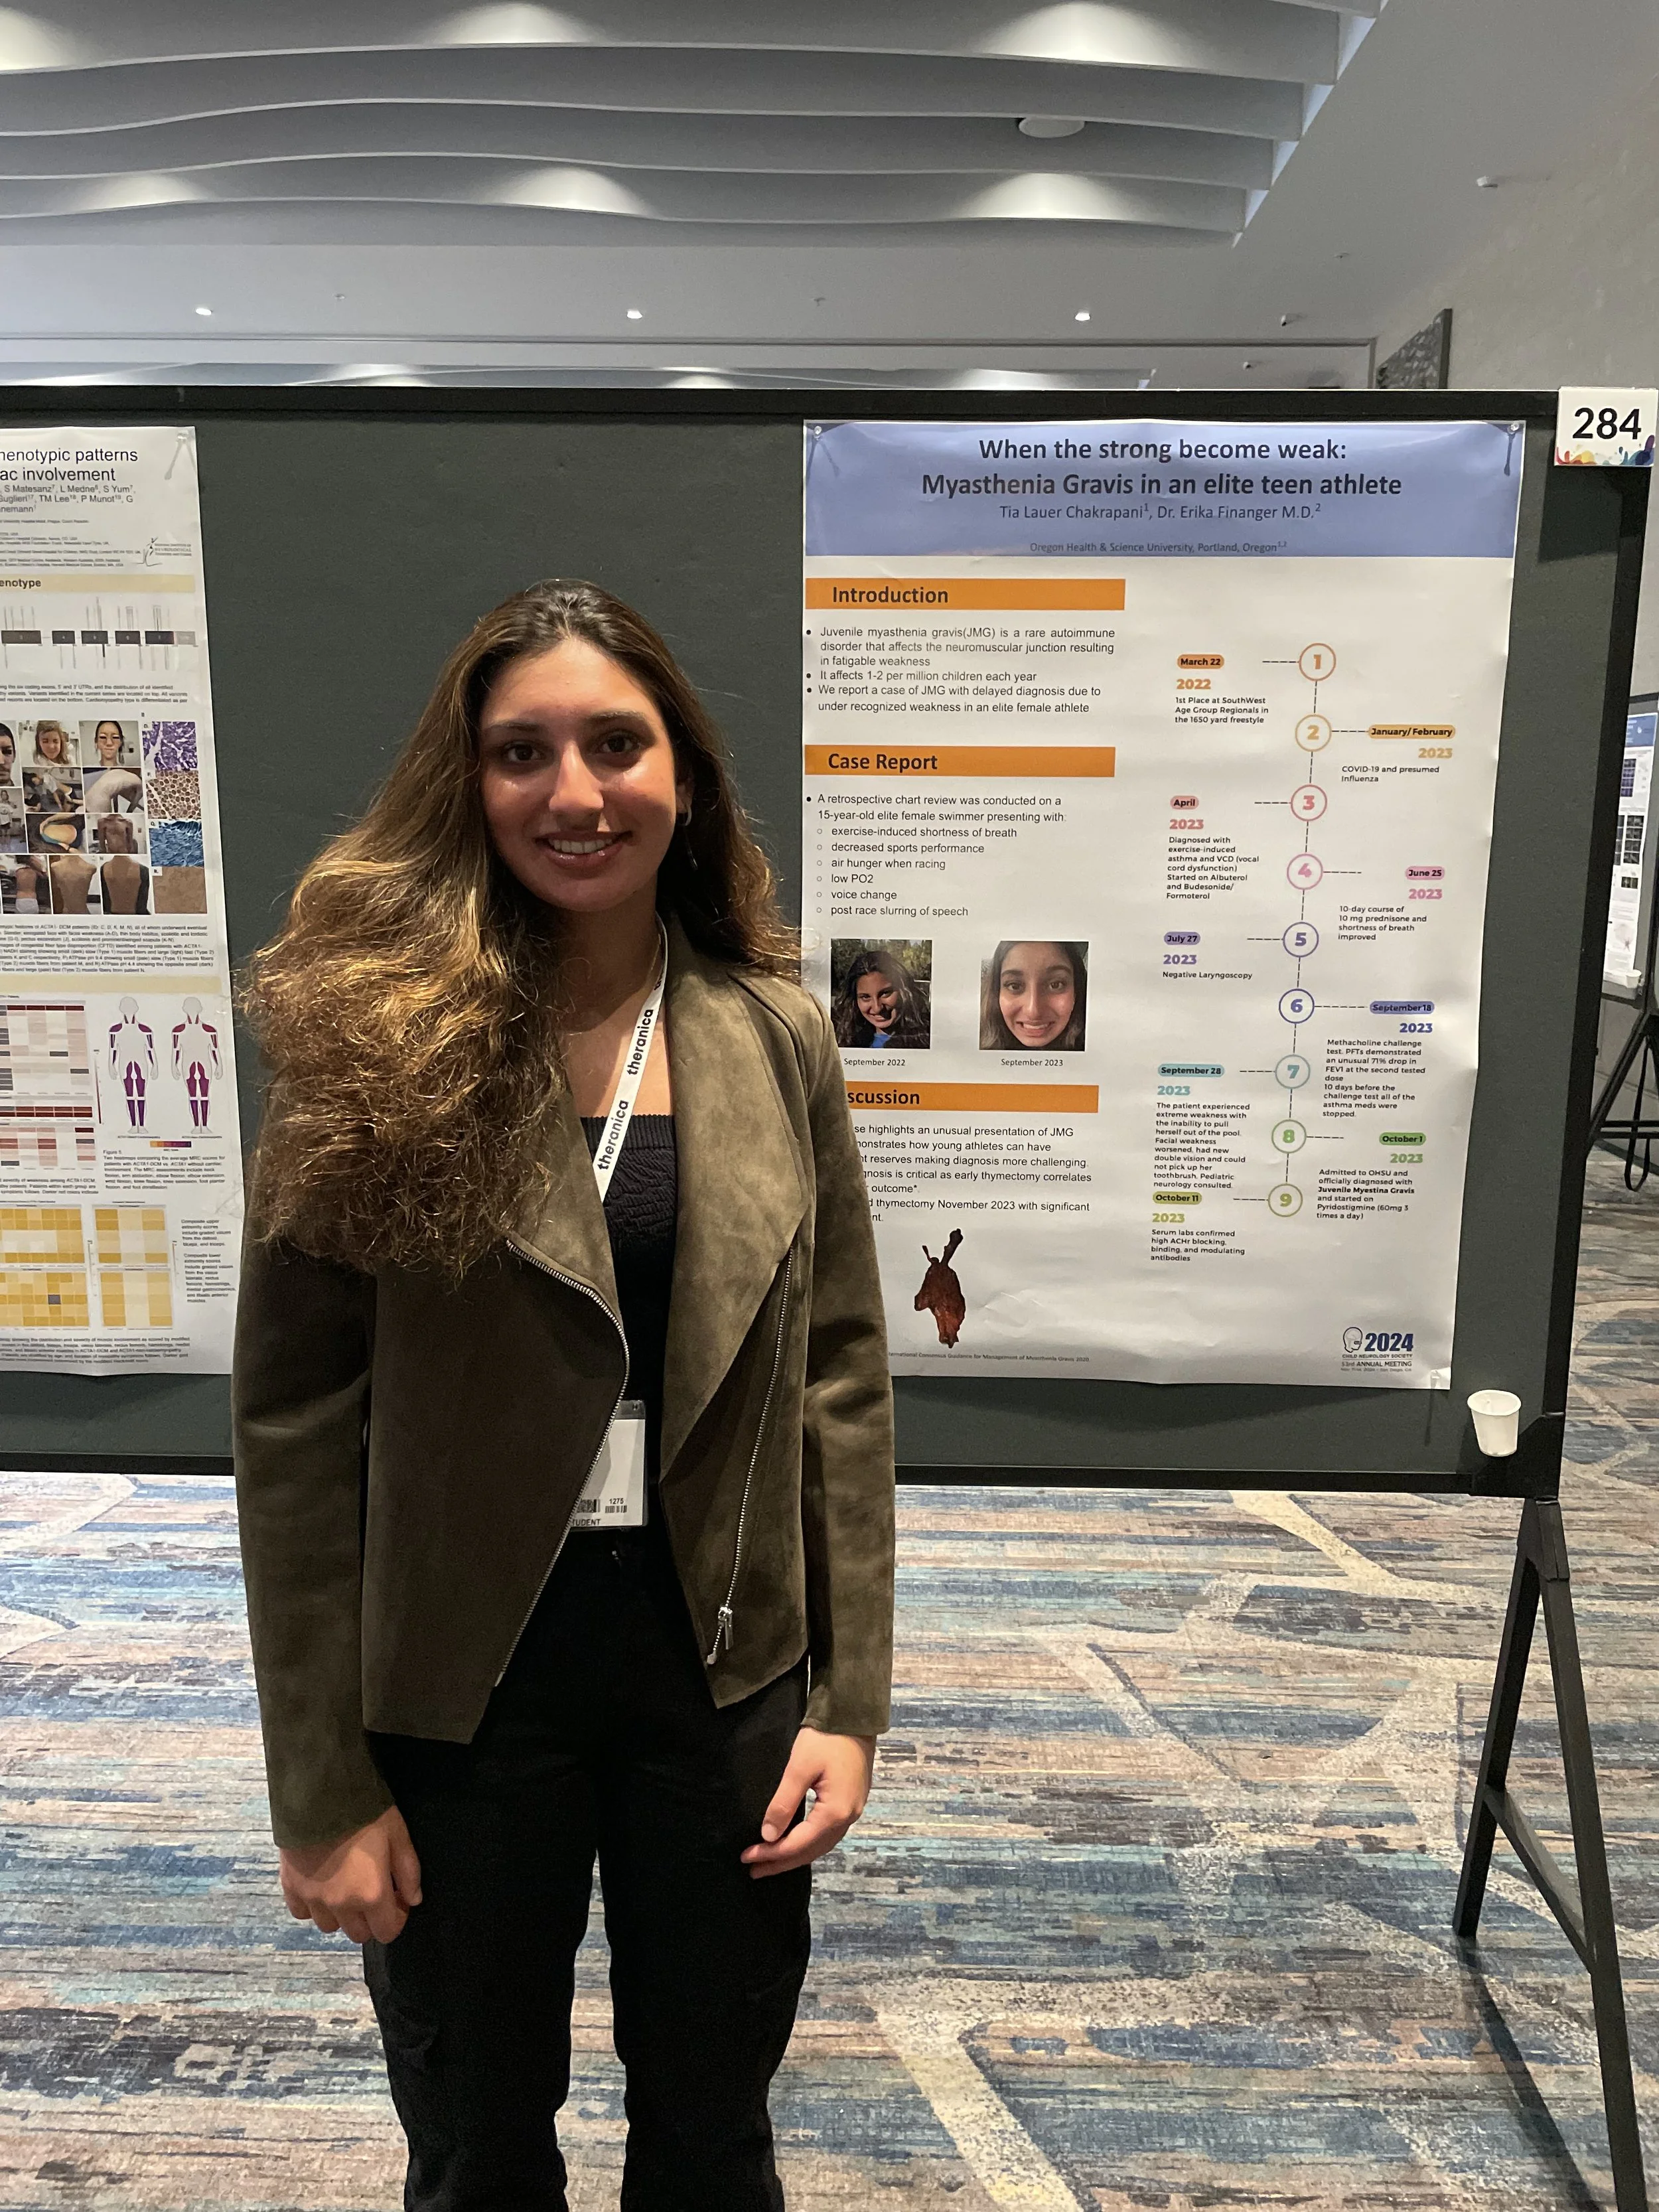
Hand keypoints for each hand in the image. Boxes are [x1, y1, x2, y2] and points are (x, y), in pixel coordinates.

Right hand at [278, 1806, 421, 1943]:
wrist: (320, 1794)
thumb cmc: (365, 1813)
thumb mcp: (398, 1835)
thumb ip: (409, 1872)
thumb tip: (413, 1900)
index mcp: (371, 1895)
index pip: (387, 1932)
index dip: (397, 1918)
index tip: (397, 1899)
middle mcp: (340, 1906)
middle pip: (358, 1934)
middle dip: (370, 1919)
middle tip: (372, 1891)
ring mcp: (312, 1899)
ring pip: (330, 1926)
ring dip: (341, 1914)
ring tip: (345, 1887)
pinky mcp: (290, 1887)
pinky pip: (302, 1913)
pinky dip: (312, 1906)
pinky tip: (320, 1885)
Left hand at [742, 1727, 874, 1879]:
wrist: (854, 1715)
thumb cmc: (825, 1738)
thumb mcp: (799, 1767)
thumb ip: (783, 1803)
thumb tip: (768, 1835)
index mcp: (835, 1812)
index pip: (798, 1843)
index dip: (771, 1853)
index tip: (746, 1857)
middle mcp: (848, 1818)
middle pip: (811, 1850)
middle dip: (781, 1861)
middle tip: (754, 1869)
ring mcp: (853, 1811)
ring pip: (821, 1844)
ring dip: (795, 1855)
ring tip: (770, 1862)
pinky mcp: (852, 1802)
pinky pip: (828, 1834)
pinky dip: (808, 1843)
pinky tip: (796, 1843)